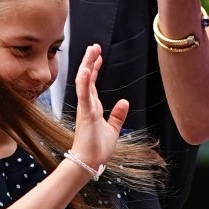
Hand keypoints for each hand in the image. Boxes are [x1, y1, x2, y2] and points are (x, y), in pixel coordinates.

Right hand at [71, 44, 129, 171]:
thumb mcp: (113, 130)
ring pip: (84, 81)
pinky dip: (85, 81)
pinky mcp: (85, 113)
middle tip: (94, 46)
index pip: (92, 84)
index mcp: (92, 108)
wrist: (89, 162)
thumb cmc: (97, 149)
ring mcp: (85, 108)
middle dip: (90, 61)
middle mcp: (87, 105)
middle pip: (87, 78)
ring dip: (87, 65)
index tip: (98, 56)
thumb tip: (124, 102)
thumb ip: (117, 116)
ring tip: (92, 50)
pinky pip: (84, 94)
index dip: (94, 69)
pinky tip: (87, 69)